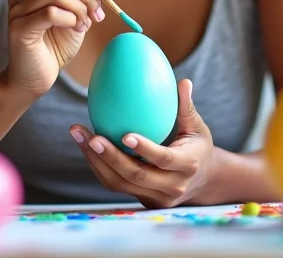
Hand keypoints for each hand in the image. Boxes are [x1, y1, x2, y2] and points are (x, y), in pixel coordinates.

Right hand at [7, 0, 114, 96]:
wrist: (36, 78)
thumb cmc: (56, 45)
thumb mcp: (79, 13)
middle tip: (98, 15)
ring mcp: (17, 8)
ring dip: (80, 9)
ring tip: (84, 25)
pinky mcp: (19, 26)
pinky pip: (51, 12)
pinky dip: (70, 20)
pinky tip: (75, 30)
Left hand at [70, 79, 214, 207]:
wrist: (203, 181)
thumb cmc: (198, 145)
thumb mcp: (197, 127)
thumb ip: (187, 106)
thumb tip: (183, 82)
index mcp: (187, 165)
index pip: (163, 159)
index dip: (144, 149)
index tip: (125, 135)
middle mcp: (171, 186)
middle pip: (136, 176)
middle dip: (110, 157)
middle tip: (91, 136)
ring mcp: (155, 197)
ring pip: (120, 184)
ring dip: (96, 161)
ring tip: (79, 136)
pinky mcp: (142, 200)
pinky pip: (116, 185)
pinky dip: (99, 166)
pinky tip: (86, 145)